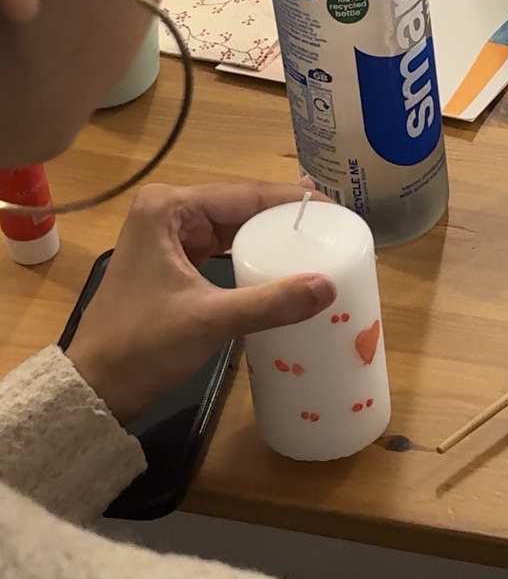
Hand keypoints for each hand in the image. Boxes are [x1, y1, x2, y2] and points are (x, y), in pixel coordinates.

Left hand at [66, 182, 337, 425]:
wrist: (99, 384)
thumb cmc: (144, 345)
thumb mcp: (211, 320)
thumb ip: (270, 302)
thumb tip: (328, 287)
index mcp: (167, 208)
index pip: (243, 195)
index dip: (291, 202)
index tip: (335, 210)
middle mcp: (165, 212)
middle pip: (239, 206)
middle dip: (283, 217)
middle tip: (334, 227)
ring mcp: (166, 237)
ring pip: (231, 227)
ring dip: (268, 236)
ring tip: (317, 241)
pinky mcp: (171, 262)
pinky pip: (220, 248)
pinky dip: (249, 254)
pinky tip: (280, 263)